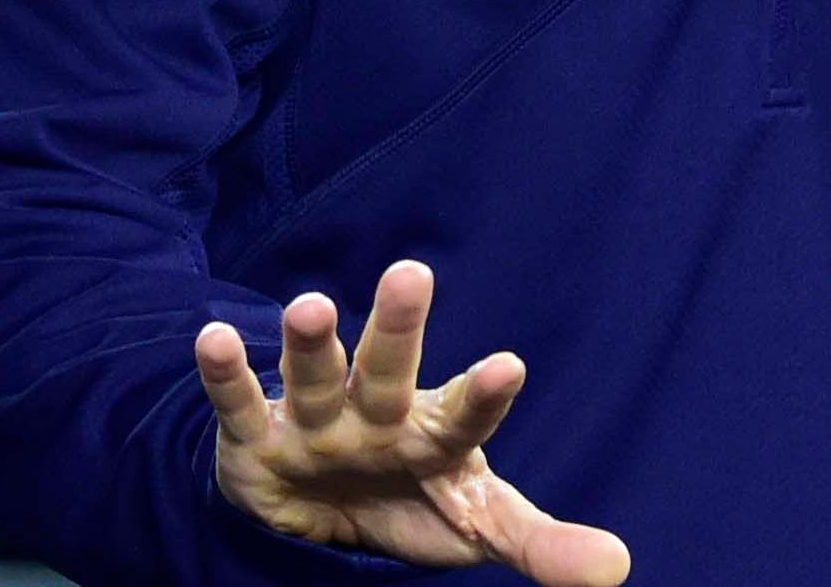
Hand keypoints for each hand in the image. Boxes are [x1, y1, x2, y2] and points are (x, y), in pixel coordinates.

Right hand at [196, 262, 628, 581]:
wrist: (319, 511)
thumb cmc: (409, 498)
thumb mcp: (474, 523)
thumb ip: (538, 542)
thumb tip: (618, 571)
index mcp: (432, 432)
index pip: (465, 416)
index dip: (485, 394)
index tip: (512, 364)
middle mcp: (375, 412)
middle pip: (388, 368)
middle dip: (397, 327)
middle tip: (412, 272)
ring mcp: (314, 419)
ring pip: (314, 375)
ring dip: (309, 342)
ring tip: (309, 304)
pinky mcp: (256, 436)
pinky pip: (240, 403)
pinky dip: (227, 374)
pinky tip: (212, 339)